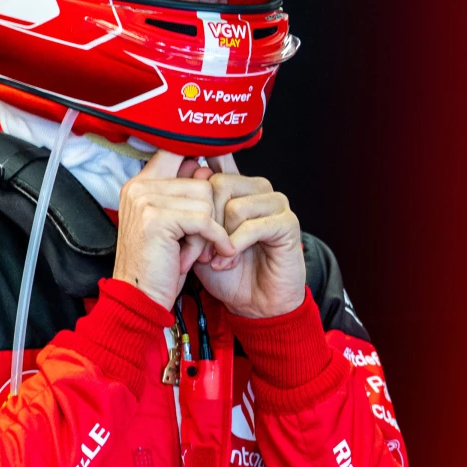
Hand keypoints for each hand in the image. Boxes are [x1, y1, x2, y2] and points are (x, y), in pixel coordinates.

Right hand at [112, 151, 232, 308]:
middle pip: (201, 181)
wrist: (140, 300)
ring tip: (198, 252)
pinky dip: (217, 238)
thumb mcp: (176, 225)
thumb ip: (187, 194)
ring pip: (206, 200)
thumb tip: (208, 167)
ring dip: (211, 230)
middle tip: (203, 242)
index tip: (216, 181)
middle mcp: (138, 186)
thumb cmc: (160, 265)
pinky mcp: (156, 218)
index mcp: (140, 184)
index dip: (201, 164)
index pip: (176, 151)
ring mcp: (144, 200)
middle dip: (211, 214)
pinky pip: (204, 219)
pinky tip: (219, 254)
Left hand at [189, 170, 305, 318]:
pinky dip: (235, 247)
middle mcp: (259, 190)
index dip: (195, 180)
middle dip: (203, 221)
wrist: (253, 304)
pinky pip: (252, 226)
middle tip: (198, 250)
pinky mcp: (288, 223)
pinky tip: (228, 262)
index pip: (216, 162)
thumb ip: (191, 209)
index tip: (178, 204)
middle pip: (219, 184)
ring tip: (215, 258)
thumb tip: (186, 176)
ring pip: (234, 206)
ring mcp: (276, 204)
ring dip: (219, 238)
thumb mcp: (197, 238)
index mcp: (239, 187)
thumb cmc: (226, 271)